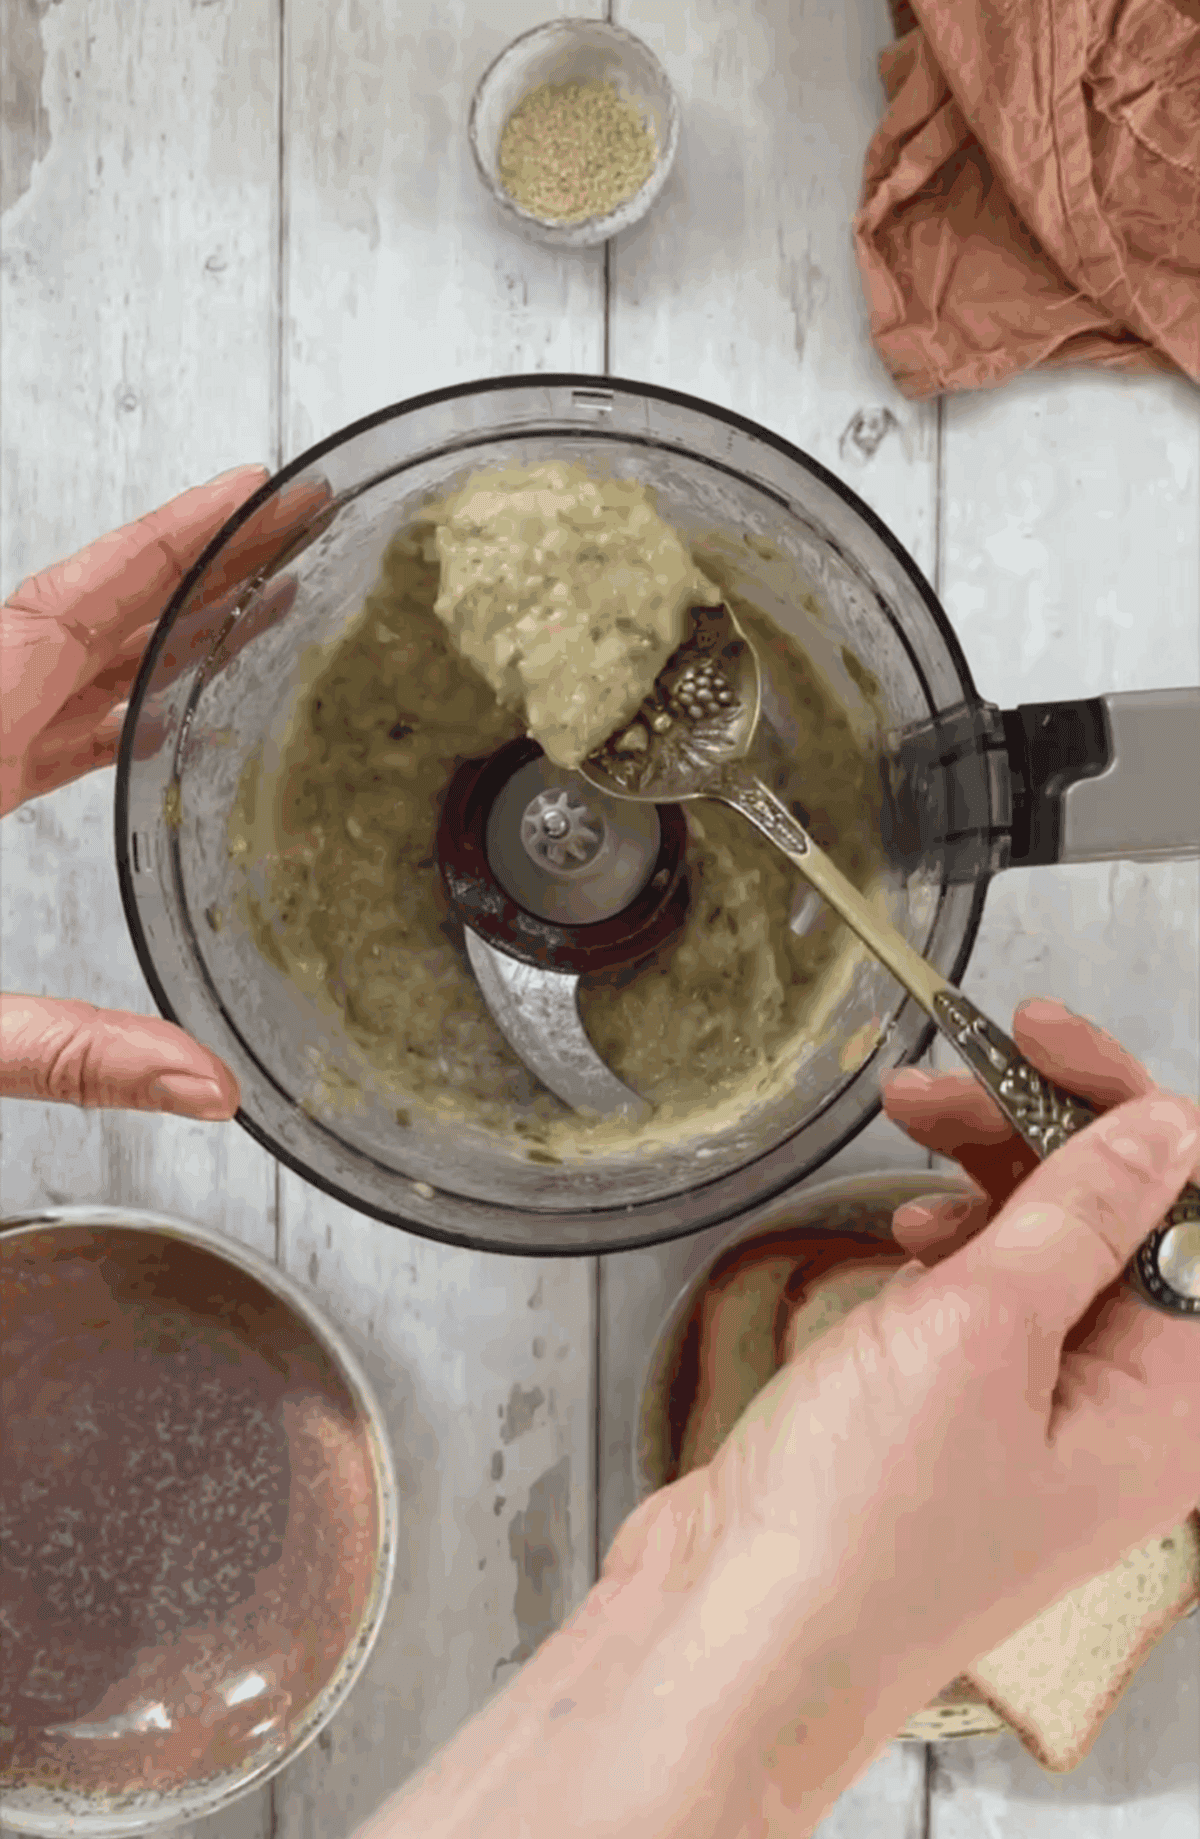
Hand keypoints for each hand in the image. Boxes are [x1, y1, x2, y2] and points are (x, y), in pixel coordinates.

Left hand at [1, 468, 275, 1118]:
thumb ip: (65, 1050)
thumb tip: (206, 1087)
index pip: (69, 614)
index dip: (166, 547)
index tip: (247, 496)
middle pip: (82, 622)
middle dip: (192, 574)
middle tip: (291, 536)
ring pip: (63, 670)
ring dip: (161, 640)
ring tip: (264, 614)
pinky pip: (38, 725)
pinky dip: (109, 711)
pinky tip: (168, 726)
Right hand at [593, 999, 1199, 1838]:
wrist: (740, 1632)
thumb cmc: (868, 1518)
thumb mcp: (984, 1330)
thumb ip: (1080, 1214)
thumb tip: (1168, 1129)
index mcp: (1172, 1404)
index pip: (1195, 1219)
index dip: (1130, 1113)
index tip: (1041, 1038)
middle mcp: (1123, 1411)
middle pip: (1123, 1223)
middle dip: (1042, 1131)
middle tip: (943, 1079)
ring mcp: (1040, 1414)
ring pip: (1050, 1248)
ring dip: (989, 1174)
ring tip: (905, 1131)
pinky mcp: (963, 1414)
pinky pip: (991, 1296)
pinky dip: (954, 1244)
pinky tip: (904, 1230)